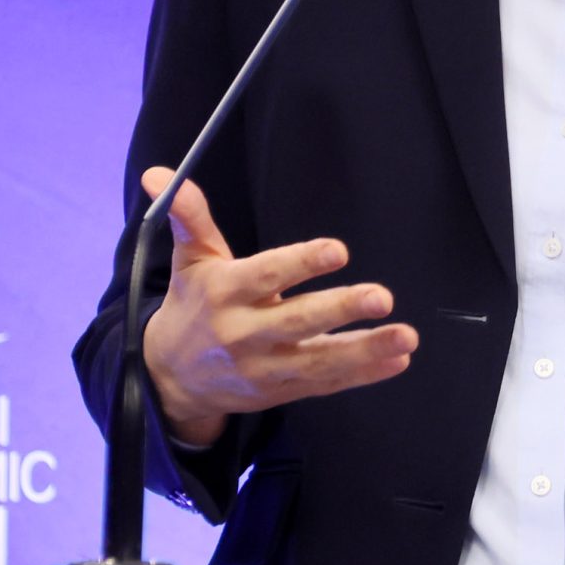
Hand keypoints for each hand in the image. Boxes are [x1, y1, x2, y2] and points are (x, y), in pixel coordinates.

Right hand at [136, 166, 416, 448]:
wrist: (171, 378)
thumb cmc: (193, 304)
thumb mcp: (190, 259)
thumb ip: (188, 216)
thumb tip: (158, 174)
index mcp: (224, 292)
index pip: (265, 275)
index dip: (300, 263)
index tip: (337, 250)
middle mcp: (244, 332)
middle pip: (296, 321)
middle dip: (339, 310)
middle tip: (382, 296)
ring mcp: (265, 367)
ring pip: (319, 360)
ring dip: (365, 350)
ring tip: (406, 336)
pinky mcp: (283, 391)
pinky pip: (327, 383)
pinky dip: (364, 373)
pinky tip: (399, 358)